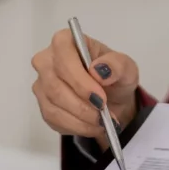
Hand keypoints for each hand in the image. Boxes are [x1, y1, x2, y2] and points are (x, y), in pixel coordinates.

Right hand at [31, 30, 140, 150]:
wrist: (111, 97)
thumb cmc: (114, 76)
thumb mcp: (126, 68)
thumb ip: (117, 65)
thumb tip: (98, 70)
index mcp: (65, 42)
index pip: (63, 58)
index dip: (80, 81)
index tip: (100, 98)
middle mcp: (47, 60)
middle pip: (55, 86)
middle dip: (82, 106)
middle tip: (104, 116)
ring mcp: (42, 84)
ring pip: (54, 106)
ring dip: (80, 120)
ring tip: (102, 123)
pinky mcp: (43, 105)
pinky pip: (54, 120)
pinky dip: (76, 127)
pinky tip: (92, 126)